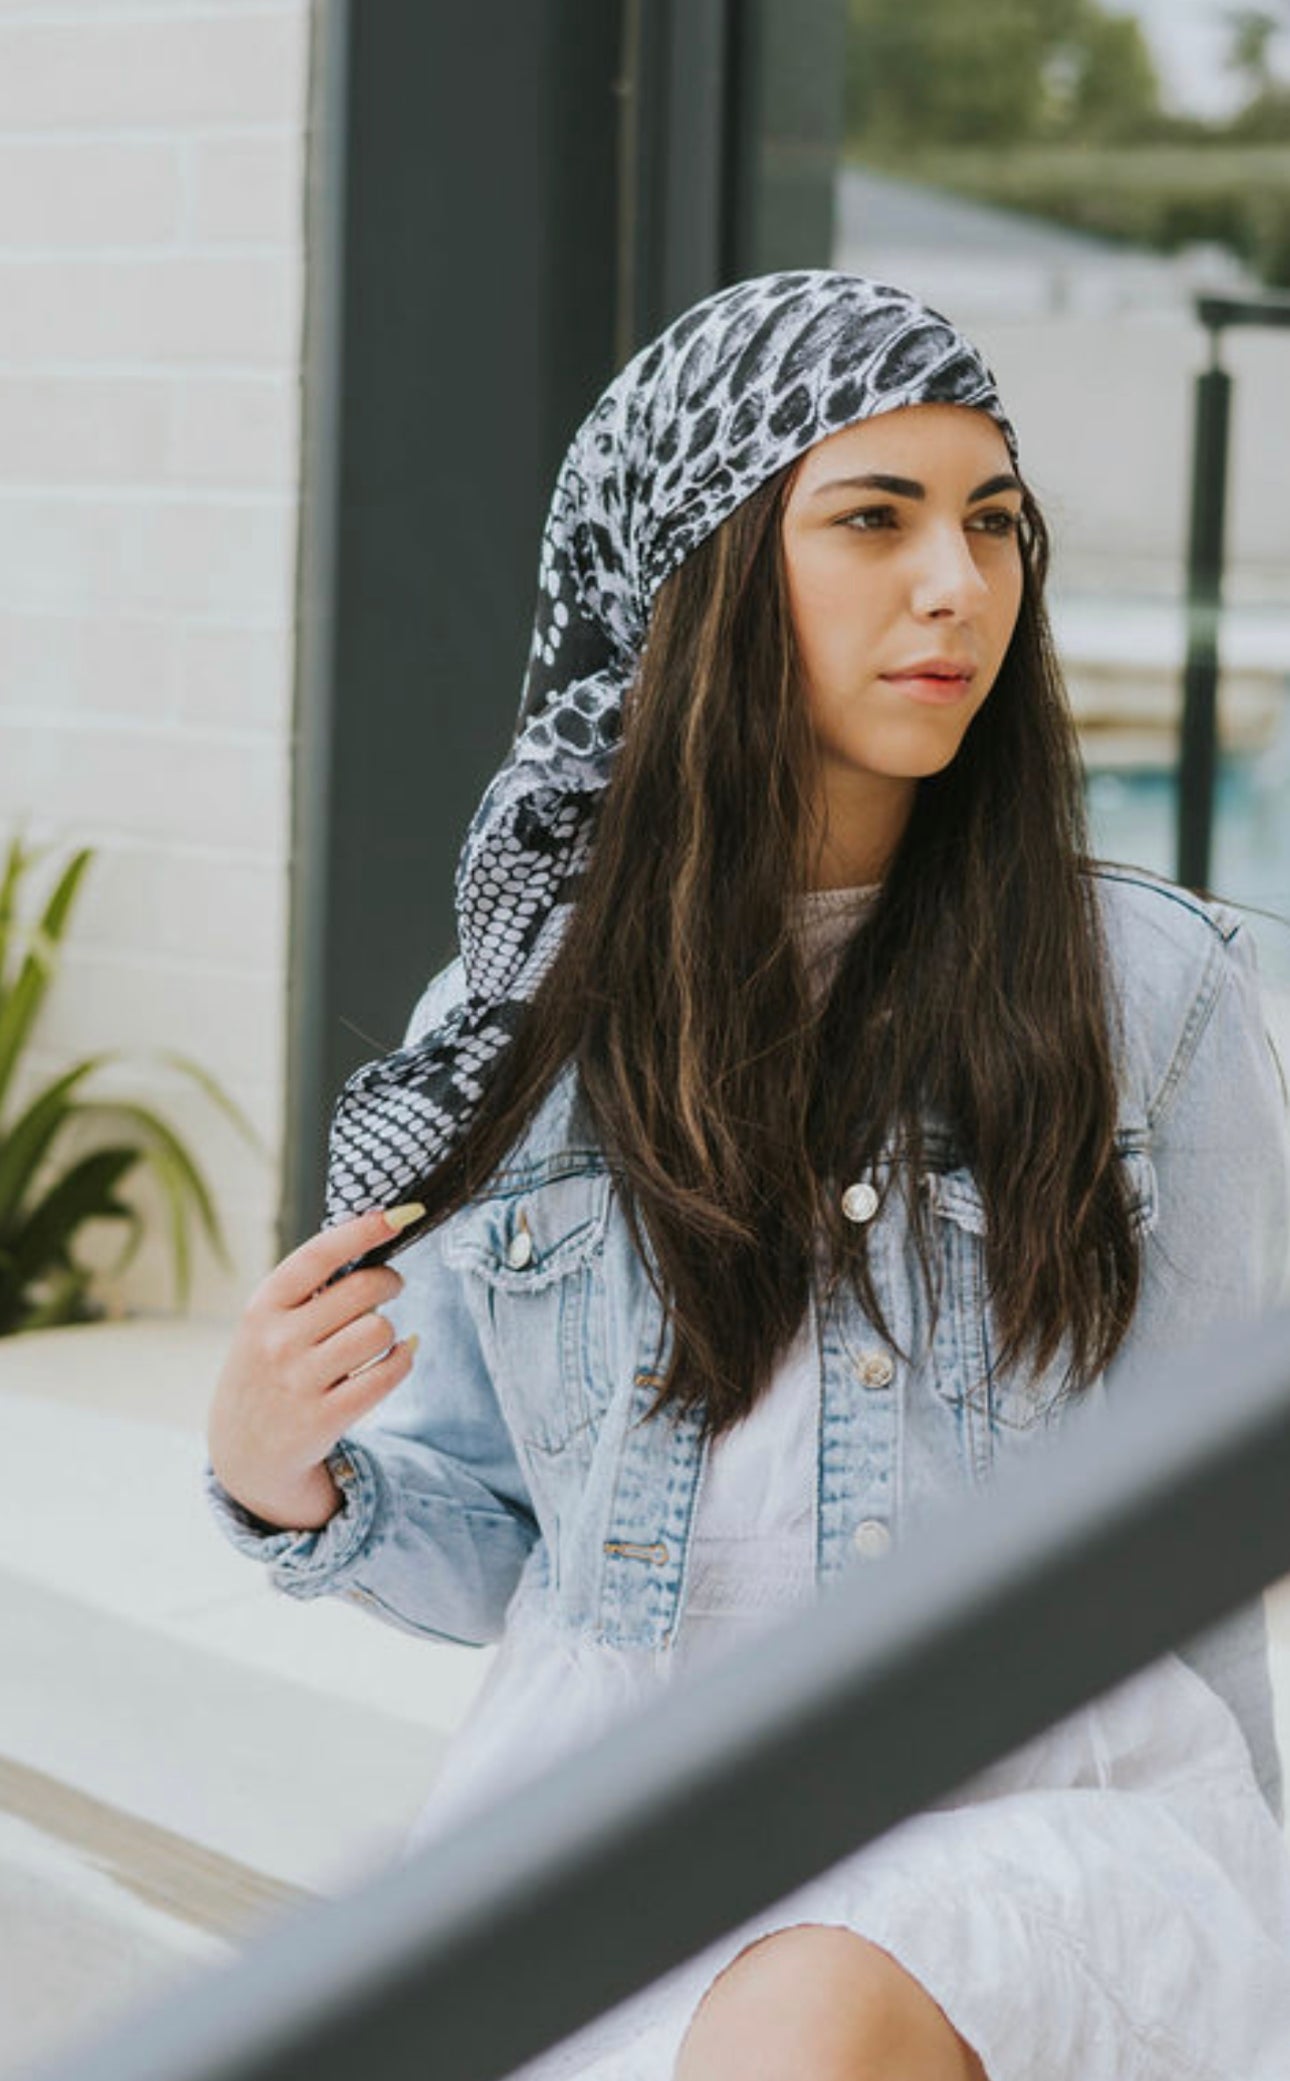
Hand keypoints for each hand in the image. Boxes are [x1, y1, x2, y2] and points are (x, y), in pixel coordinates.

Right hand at [207, 1204, 423, 1531]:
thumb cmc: (268, 1370)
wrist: (243, 1454)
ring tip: (381, 1334)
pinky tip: (402, 1355)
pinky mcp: (324, 1418)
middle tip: (392, 1285)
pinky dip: (404, 1359)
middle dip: (390, 1281)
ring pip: (379, 1331)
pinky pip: (386, 1375)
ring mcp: (300, 1382)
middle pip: (363, 1290)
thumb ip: (307, 1289)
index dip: (364, 1229)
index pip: (319, 1254)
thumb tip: (374, 1233)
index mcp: (262, 1307)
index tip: (402, 1213)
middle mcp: (278, 1341)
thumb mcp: (266, 1324)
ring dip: (391, 1329)